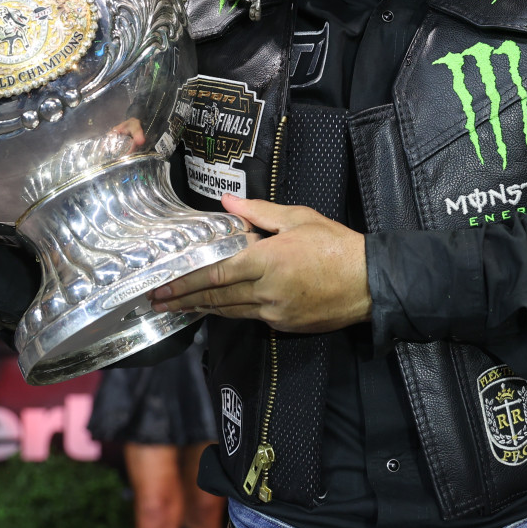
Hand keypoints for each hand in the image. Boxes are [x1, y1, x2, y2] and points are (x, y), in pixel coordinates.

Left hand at [149, 195, 369, 332]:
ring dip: (201, 310)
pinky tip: (215, 310)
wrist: (370, 282)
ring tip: (177, 309)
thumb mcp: (298, 218)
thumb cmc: (335, 244)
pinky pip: (250, 318)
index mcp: (267, 260)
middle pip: (216, 297)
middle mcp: (266, 291)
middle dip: (184, 300)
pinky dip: (229, 313)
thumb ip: (258, 212)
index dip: (187, 281)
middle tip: (156, 302)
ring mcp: (275, 312)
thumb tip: (227, 203)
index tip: (164, 285)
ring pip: (230, 311)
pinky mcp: (285, 325)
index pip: (217, 273)